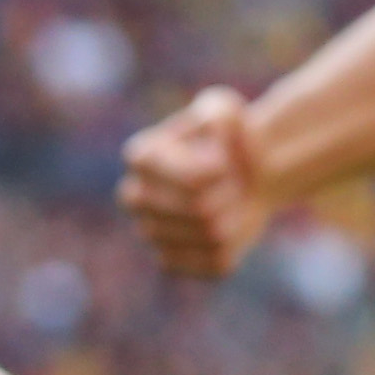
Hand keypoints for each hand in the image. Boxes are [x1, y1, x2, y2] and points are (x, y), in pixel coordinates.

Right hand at [120, 86, 271, 278]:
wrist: (240, 172)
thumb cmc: (230, 139)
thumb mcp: (227, 110)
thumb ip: (220, 112)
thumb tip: (214, 140)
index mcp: (142, 157)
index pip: (196, 178)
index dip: (224, 170)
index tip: (225, 160)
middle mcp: (134, 196)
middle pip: (204, 211)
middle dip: (233, 193)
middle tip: (234, 182)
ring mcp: (148, 232)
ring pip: (214, 237)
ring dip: (239, 218)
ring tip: (233, 201)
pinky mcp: (169, 262)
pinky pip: (216, 264)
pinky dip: (237, 246)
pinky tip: (228, 226)